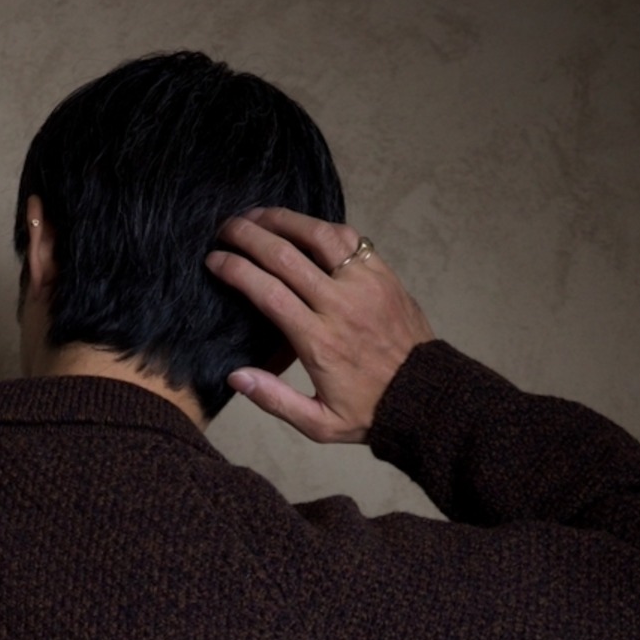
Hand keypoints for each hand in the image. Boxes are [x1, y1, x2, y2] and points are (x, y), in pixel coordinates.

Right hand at [205, 209, 433, 442]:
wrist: (424, 396)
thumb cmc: (369, 411)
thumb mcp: (319, 423)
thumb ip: (274, 400)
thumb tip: (236, 376)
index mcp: (319, 341)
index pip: (267, 292)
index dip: (235, 270)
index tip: (214, 260)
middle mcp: (340, 306)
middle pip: (285, 256)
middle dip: (249, 235)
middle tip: (226, 228)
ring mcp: (364, 284)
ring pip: (318, 235)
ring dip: (283, 220)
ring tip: (258, 215)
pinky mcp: (382, 274)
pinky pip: (348, 238)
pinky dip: (320, 226)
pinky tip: (302, 226)